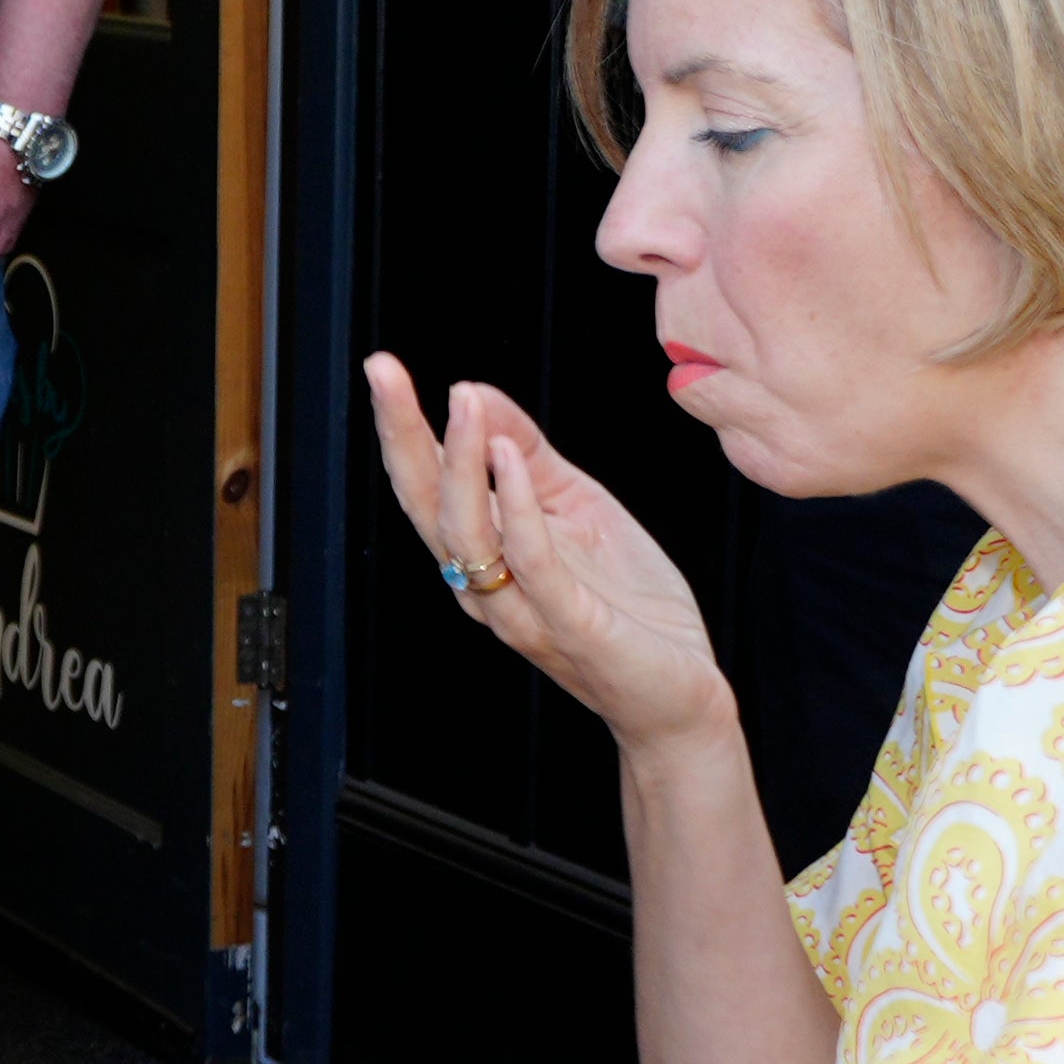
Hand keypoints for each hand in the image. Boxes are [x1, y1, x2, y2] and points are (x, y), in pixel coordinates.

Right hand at [364, 354, 731, 750]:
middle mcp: (484, 584)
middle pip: (425, 505)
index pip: (427, 483)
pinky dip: (518, 510)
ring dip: (461, 464)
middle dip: (401, 437)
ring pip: (467, 535)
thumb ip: (528, 455)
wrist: (680, 694)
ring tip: (462, 402)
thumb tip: (474, 393)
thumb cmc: (626, 607)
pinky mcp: (573, 627)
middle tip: (382, 373)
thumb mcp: (578, 507)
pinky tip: (510, 461)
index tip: (383, 368)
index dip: (401, 426)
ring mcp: (524, 609)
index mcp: (481, 555)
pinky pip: (534, 566)